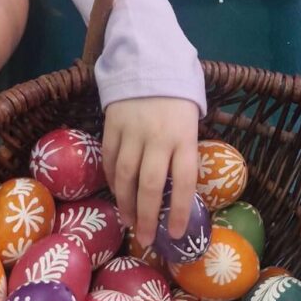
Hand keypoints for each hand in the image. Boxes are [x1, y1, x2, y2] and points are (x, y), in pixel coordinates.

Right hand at [102, 97, 198, 248]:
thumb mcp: (191, 123)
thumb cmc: (177, 98)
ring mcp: (132, 131)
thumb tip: (176, 192)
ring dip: (125, 203)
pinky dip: (112, 180)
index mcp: (184, 137)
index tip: (175, 234)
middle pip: (150, 184)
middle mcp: (158, 137)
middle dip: (147, 216)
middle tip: (146, 239)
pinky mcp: (112, 125)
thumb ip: (183, 153)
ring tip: (129, 222)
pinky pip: (109, 159)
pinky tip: (116, 193)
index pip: (183, 181)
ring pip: (125, 175)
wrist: (149, 61)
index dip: (179, 211)